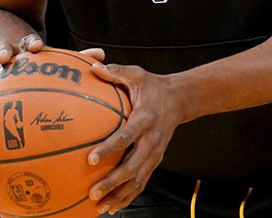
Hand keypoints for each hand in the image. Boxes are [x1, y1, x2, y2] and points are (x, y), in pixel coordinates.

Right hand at [0, 38, 105, 118]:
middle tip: (5, 56)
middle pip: (2, 49)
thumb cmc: (30, 44)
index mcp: (24, 46)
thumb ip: (73, 56)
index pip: (30, 42)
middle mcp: (6, 49)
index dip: (33, 43)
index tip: (38, 46)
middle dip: (3, 52)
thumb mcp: (46, 49)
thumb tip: (103, 56)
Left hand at [86, 63, 185, 214]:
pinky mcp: (155, 162)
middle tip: (93, 191)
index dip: (109, 148)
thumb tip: (93, 67)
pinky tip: (113, 207)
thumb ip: (116, 72)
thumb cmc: (153, 86)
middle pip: (132, 167)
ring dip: (119, 195)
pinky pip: (141, 183)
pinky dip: (128, 197)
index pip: (126, 137)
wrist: (180, 100)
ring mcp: (155, 154)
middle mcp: (152, 141)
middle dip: (112, 182)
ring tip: (100, 207)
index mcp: (145, 119)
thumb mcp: (137, 75)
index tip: (91, 159)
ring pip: (137, 181)